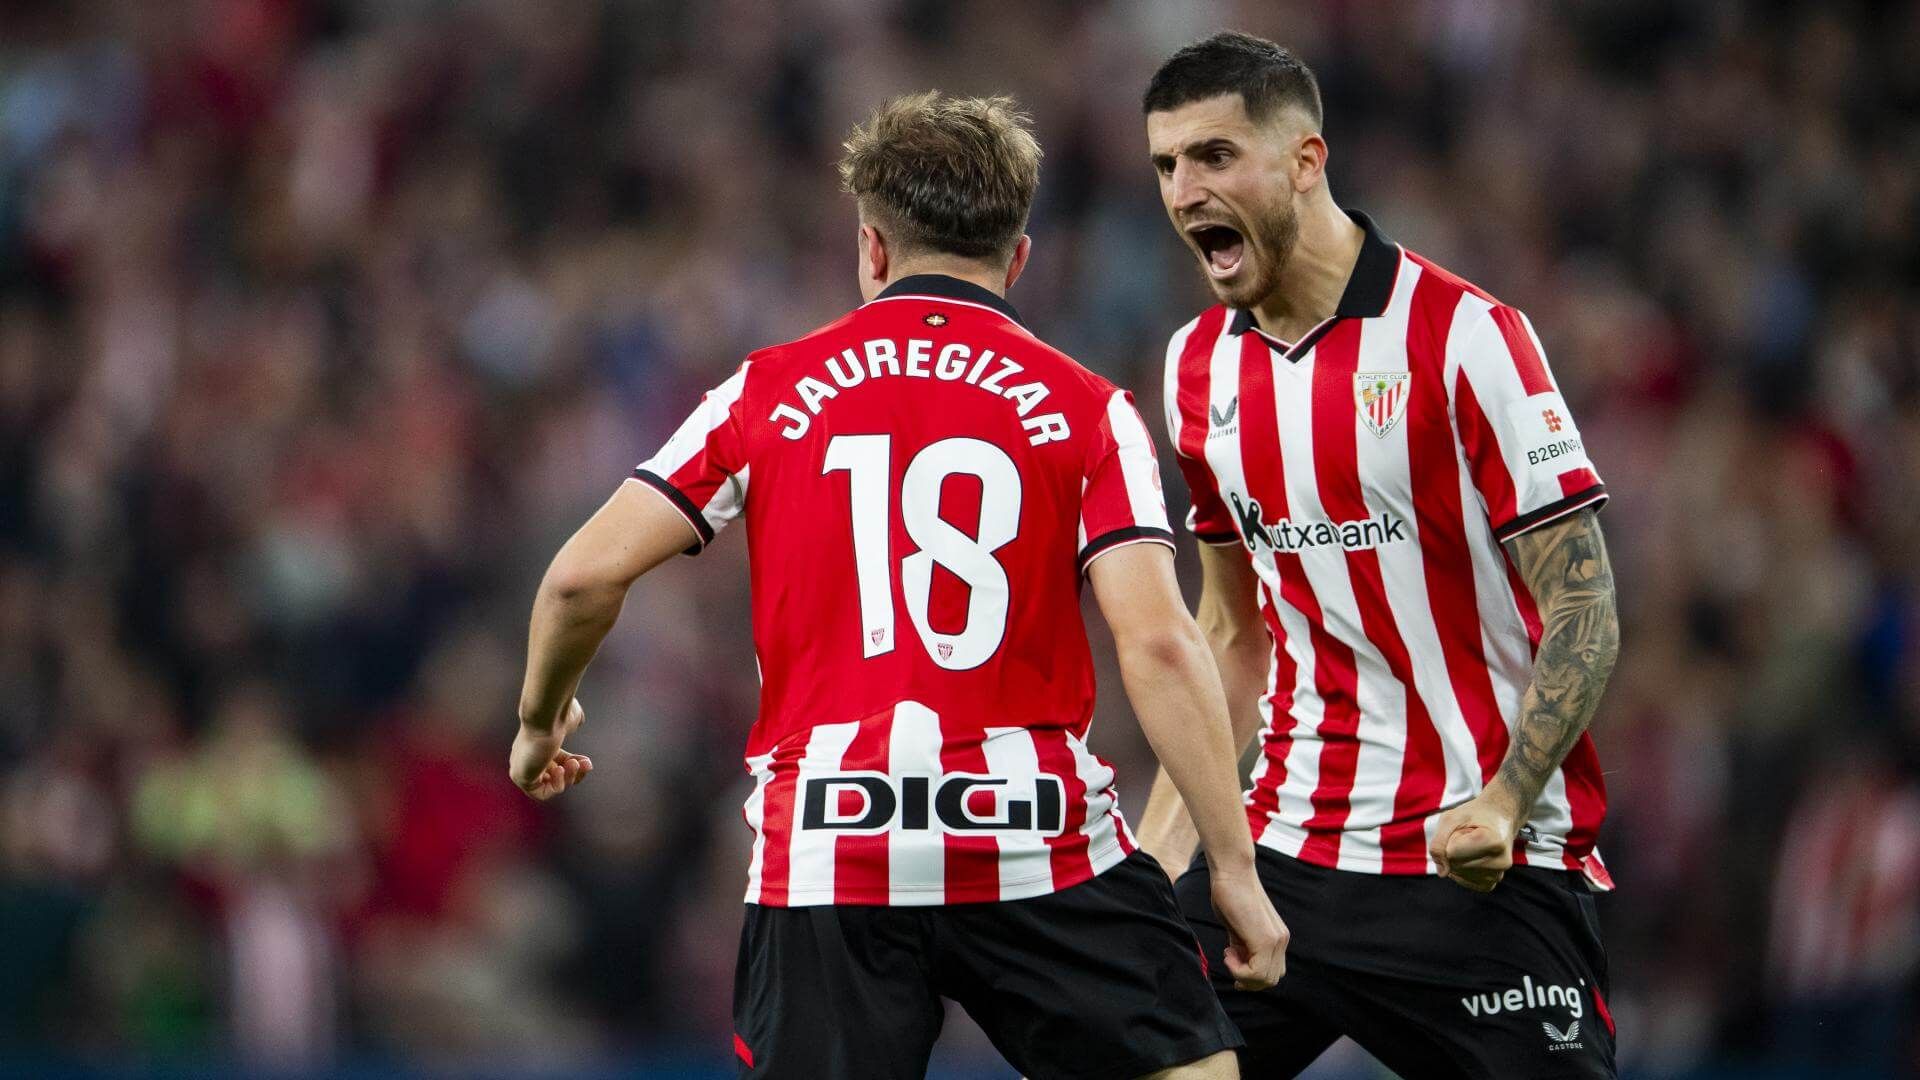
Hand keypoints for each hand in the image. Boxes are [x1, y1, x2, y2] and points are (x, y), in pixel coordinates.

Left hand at [510, 698, 592, 800]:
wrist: (545, 715)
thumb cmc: (557, 713)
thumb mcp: (569, 717)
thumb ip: (572, 722)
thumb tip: (577, 721)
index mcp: (535, 745)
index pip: (554, 763)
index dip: (572, 765)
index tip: (586, 761)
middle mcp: (527, 758)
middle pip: (552, 776)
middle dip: (574, 773)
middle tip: (586, 764)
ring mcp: (522, 768)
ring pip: (549, 786)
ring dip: (568, 778)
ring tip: (574, 764)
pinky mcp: (521, 777)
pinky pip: (540, 794)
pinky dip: (556, 785)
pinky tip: (560, 770)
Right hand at [1209, 867, 1288, 989]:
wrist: (1233, 873)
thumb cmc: (1230, 895)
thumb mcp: (1238, 928)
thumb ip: (1243, 947)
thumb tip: (1239, 964)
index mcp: (1277, 937)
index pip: (1272, 972)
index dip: (1252, 976)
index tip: (1231, 961)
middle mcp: (1281, 940)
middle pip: (1270, 980)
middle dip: (1246, 978)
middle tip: (1229, 958)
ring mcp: (1275, 941)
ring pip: (1265, 980)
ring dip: (1241, 974)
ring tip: (1228, 953)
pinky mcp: (1265, 940)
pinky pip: (1255, 972)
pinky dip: (1238, 970)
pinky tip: (1227, 952)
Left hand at [1428, 790, 1521, 891]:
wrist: (1499, 817)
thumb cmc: (1475, 814)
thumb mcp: (1451, 817)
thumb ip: (1439, 842)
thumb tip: (1442, 872)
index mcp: (1493, 841)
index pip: (1451, 852)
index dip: (1451, 838)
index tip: (1466, 829)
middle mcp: (1500, 861)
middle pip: (1453, 864)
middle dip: (1452, 849)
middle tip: (1469, 836)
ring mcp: (1497, 875)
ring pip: (1456, 872)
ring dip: (1456, 858)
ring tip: (1472, 844)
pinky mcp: (1490, 883)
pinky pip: (1462, 880)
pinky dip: (1460, 868)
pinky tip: (1472, 856)